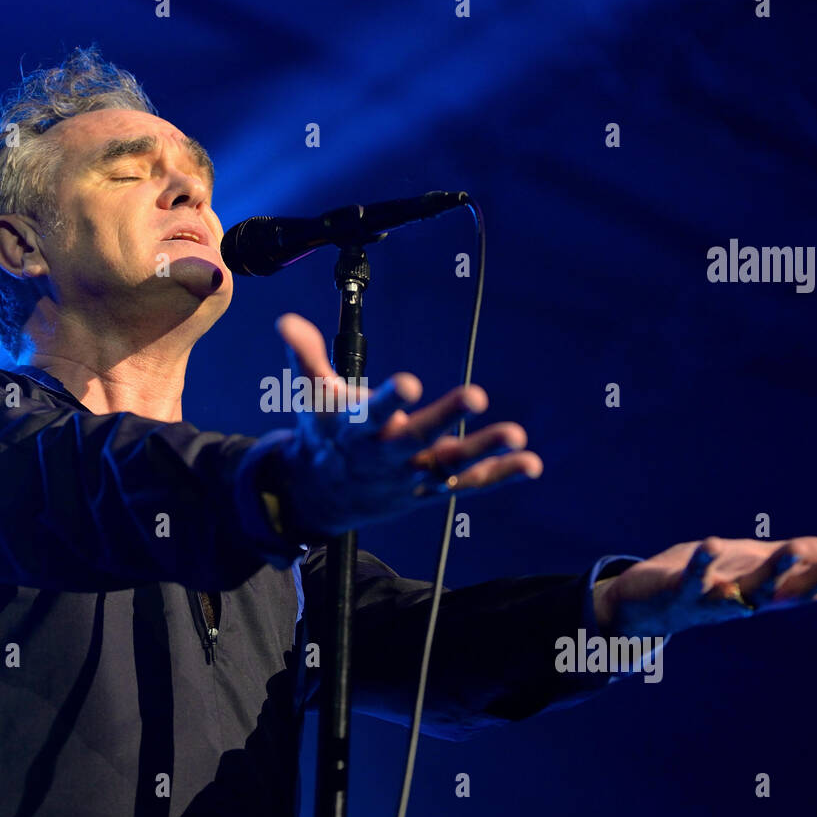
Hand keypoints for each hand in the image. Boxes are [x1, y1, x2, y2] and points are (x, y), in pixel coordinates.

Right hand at [269, 313, 542, 537]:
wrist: (320, 496)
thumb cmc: (322, 433)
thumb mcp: (310, 395)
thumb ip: (304, 355)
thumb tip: (286, 320)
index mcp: (354, 431)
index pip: (371, 413)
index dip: (389, 399)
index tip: (410, 382)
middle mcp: (384, 456)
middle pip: (416, 439)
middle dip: (445, 419)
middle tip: (476, 394)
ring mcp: (409, 477)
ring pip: (448, 466)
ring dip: (483, 451)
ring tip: (515, 436)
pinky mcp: (428, 490)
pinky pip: (467, 485)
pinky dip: (498, 475)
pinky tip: (529, 463)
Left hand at [596, 536, 816, 636]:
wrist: (646, 607)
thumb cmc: (708, 582)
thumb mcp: (754, 568)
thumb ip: (792, 561)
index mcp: (771, 594)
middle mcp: (752, 602)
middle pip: (795, 590)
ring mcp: (718, 600)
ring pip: (751, 589)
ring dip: (773, 569)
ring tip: (793, 547)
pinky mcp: (683, 592)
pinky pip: (695, 578)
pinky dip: (703, 562)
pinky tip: (712, 544)